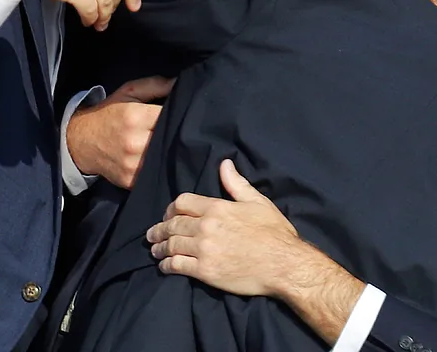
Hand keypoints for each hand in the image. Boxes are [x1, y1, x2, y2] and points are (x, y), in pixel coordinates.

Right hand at [66, 75, 173, 188]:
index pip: (170, 116)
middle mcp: (134, 142)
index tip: (182, 113)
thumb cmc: (108, 114)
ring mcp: (132, 164)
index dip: (179, 114)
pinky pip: (153, 174)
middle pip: (170, 139)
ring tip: (166, 143)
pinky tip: (156, 157)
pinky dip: (157, 166)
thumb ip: (156, 85)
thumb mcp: (129, 92)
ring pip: (164, 158)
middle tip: (176, 129)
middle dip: (175, 133)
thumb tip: (180, 83)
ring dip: (168, 151)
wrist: (80, 141)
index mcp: (135, 117)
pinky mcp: (130, 180)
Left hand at [147, 159, 302, 295]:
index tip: (168, 215)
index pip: (182, 203)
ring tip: (155, 250)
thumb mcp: (258, 202)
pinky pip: (176, 266)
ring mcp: (203, 250)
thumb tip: (225, 164)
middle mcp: (206, 227)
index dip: (171, 209)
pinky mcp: (204, 271)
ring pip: (170, 245)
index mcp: (217, 208)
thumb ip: (237, 184)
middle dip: (159, 229)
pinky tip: (165, 266)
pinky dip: (166, 266)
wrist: (283, 265)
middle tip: (152, 234)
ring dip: (159, 248)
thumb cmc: (274, 233)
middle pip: (172, 224)